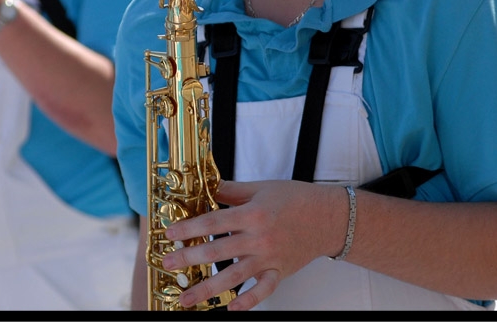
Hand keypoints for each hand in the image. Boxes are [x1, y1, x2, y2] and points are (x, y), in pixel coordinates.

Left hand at [160, 179, 347, 310]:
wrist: (328, 217)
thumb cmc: (294, 198)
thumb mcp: (260, 188)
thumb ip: (230, 190)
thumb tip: (204, 187)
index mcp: (252, 214)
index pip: (213, 223)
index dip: (189, 229)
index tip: (170, 235)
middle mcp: (259, 238)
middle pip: (217, 253)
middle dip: (189, 259)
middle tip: (168, 264)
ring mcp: (269, 258)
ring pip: (233, 277)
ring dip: (207, 289)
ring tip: (186, 298)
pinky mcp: (280, 272)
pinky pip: (263, 291)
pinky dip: (248, 301)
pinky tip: (230, 309)